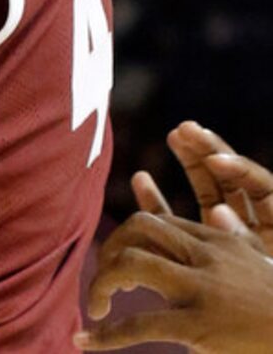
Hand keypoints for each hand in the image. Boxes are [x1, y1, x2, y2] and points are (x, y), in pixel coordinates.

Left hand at [78, 211, 272, 350]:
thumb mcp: (260, 262)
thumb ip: (235, 238)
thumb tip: (218, 211)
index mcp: (218, 241)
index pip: (160, 220)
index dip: (128, 229)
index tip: (110, 249)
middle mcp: (206, 256)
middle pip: (140, 228)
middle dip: (110, 248)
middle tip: (99, 278)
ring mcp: (202, 288)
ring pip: (133, 264)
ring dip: (102, 283)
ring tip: (92, 307)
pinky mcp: (200, 325)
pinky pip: (140, 324)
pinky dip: (106, 335)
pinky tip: (85, 342)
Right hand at [135, 122, 272, 251]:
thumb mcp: (267, 273)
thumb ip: (245, 243)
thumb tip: (218, 212)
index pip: (264, 187)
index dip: (240, 168)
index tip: (214, 159)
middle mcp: (256, 232)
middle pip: (234, 181)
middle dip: (210, 152)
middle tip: (185, 128)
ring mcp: (228, 240)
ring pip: (209, 193)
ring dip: (191, 162)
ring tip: (173, 135)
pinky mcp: (202, 254)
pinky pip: (181, 224)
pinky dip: (160, 204)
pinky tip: (141, 179)